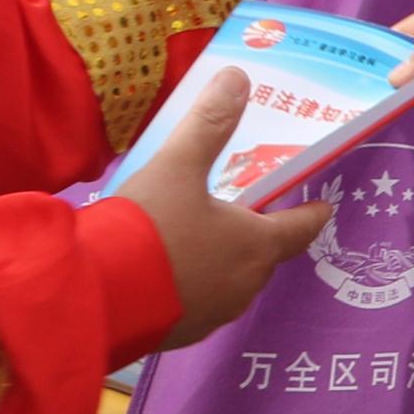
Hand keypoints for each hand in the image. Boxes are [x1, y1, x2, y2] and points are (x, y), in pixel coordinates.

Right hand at [105, 73, 328, 352]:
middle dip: (261, 234)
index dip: (312, 215)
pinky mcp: (178, 335)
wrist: (90, 299)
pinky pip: (198, 303)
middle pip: (265, 255)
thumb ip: (208, 124)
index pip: (300, 229)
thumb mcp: (177, 166)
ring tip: (203, 234)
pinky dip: (193, 283)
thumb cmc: (145, 230)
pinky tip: (167, 268)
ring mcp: (211, 315)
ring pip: (232, 281)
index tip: (323, 206)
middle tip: (250, 210)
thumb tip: (237, 78)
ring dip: (224, 260)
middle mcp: (243, 286)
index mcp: (255, 246)